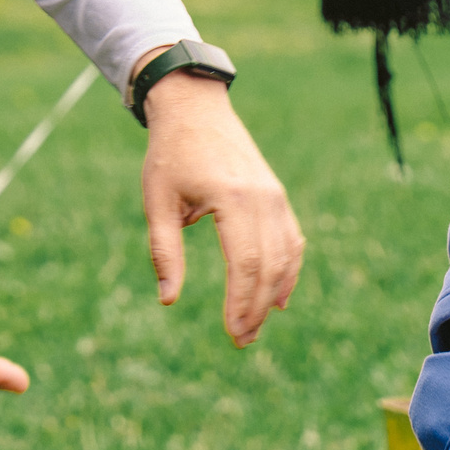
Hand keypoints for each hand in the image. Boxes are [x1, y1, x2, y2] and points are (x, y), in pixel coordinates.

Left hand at [138, 70, 304, 345]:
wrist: (195, 108)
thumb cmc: (170, 155)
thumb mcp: (157, 201)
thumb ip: (164, 251)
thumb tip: (168, 299)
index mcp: (232, 198)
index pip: (246, 263)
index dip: (242, 303)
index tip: (232, 333)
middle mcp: (262, 197)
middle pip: (270, 265)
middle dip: (257, 308)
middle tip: (241, 341)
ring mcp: (274, 195)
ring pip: (286, 255)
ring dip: (273, 295)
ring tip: (254, 327)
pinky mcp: (277, 195)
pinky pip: (291, 239)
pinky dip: (289, 270)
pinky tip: (279, 298)